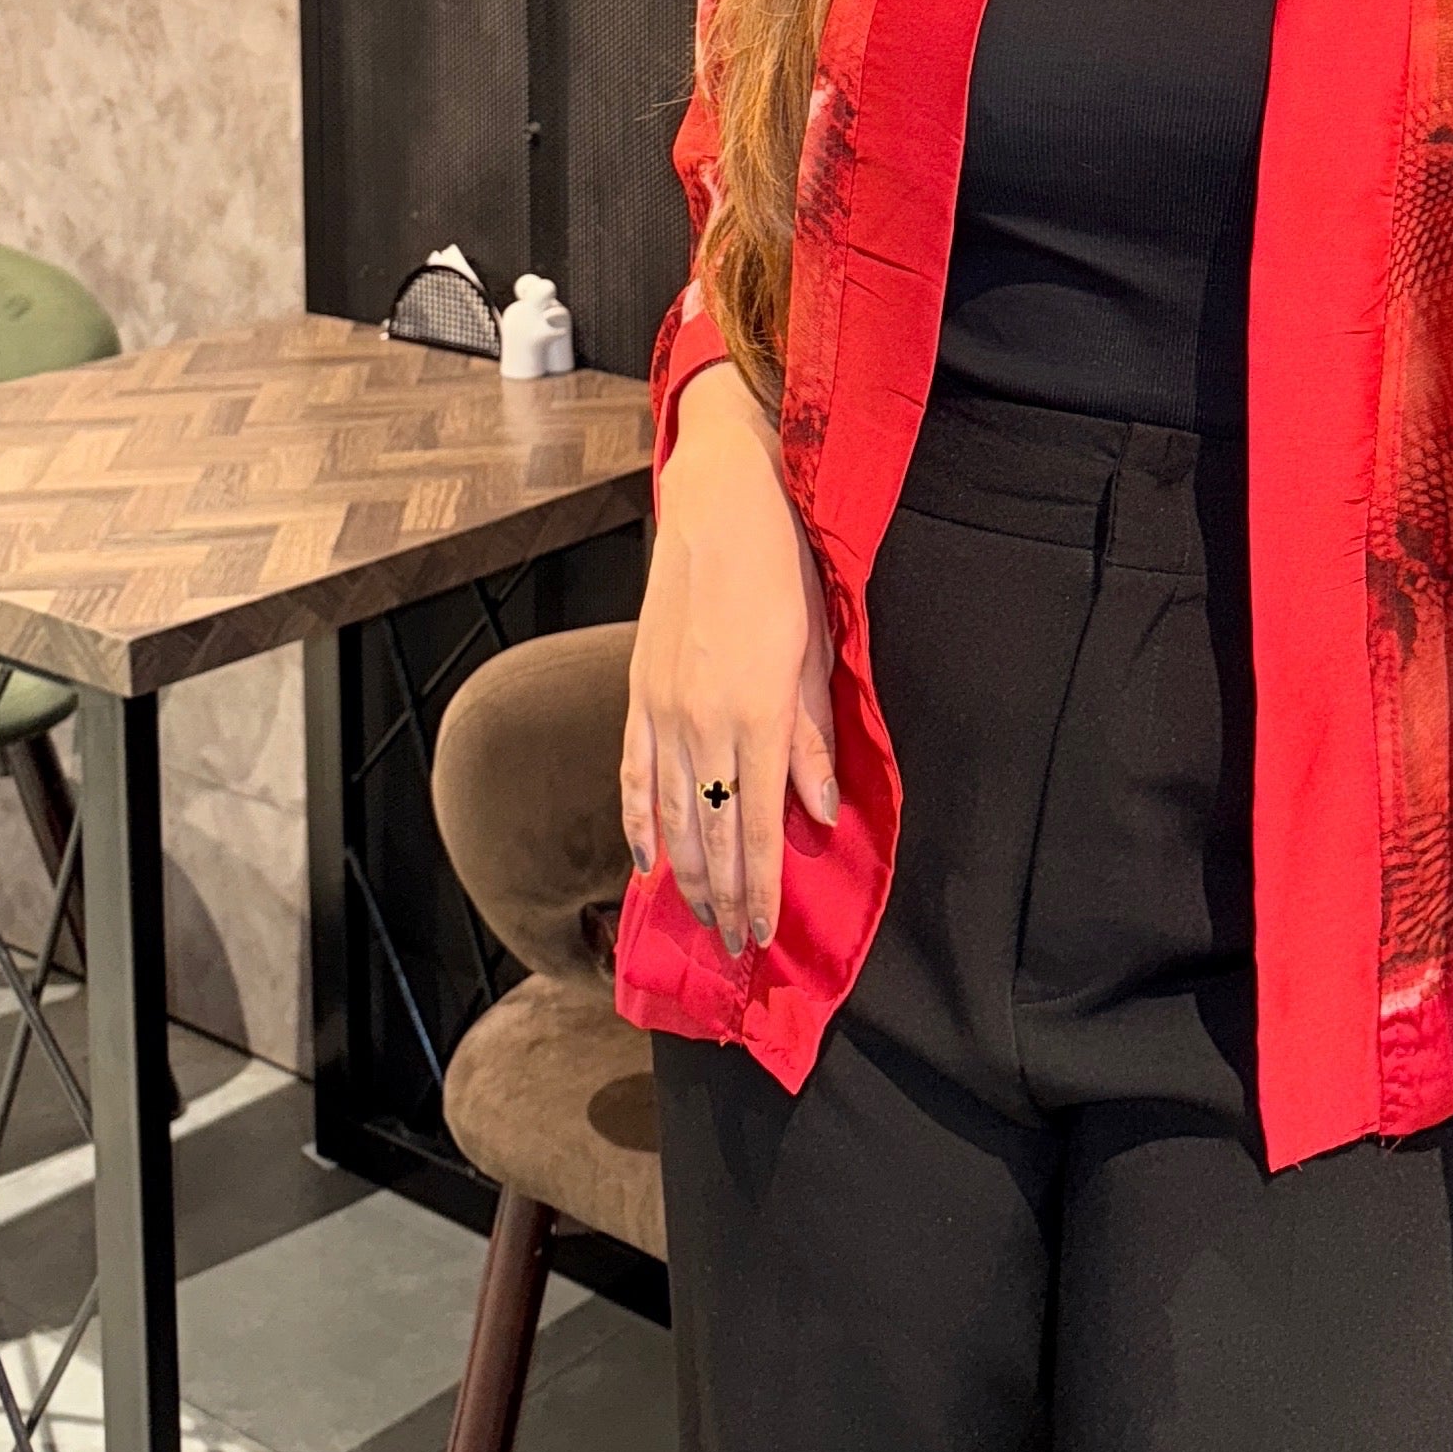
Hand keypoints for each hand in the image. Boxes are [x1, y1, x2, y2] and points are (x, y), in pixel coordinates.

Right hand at [621, 362, 839, 956]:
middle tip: (735, 945)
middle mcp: (701, 721)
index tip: (765, 933)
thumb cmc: (784, 571)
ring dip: (685, 874)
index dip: (761, 887)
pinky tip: (646, 859)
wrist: (722, 507)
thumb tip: (820, 813)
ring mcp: (661, 710)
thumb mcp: (816, 653)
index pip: (756, 826)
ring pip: (668, 814)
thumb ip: (813, 739)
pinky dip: (637, 823)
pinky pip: (632, 775)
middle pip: (709, 833)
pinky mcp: (637, 693)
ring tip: (699, 916)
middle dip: (724, 896)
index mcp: (754, 713)